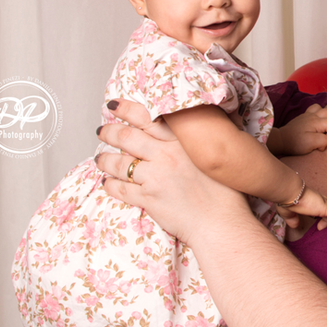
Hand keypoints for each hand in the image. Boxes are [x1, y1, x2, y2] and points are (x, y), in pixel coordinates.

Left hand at [96, 99, 254, 244]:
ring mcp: (155, 177)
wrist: (222, 222)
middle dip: (109, 132)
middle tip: (102, 130)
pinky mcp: (148, 198)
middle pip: (126, 137)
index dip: (126, 108)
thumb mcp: (220, 153)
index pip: (147, 117)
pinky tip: (107, 183)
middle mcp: (165, 155)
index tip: (113, 104)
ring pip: (119, 163)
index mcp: (182, 140)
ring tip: (100, 158)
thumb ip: (206, 135)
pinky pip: (121, 189)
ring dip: (105, 159)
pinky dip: (110, 185)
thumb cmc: (226, 191)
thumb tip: (205, 119)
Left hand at [269, 105, 326, 155]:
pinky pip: (315, 109)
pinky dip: (319, 115)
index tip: (324, 141)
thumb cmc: (296, 143)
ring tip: (324, 128)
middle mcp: (313, 115)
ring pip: (324, 109)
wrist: (281, 140)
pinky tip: (316, 123)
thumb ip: (324, 140)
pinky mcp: (304, 117)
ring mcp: (308, 114)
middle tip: (326, 134)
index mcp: (316, 121)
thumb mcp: (312, 144)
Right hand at [279, 186, 326, 234]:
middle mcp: (322, 200)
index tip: (319, 227)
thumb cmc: (286, 200)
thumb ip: (292, 218)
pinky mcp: (326, 207)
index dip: (326, 218)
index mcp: (315, 201)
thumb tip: (294, 225)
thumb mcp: (288, 212)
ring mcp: (325, 203)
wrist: (288, 192)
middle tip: (322, 227)